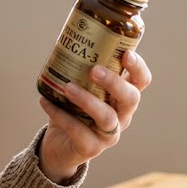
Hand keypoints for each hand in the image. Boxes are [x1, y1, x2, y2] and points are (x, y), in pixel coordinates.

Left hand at [37, 50, 151, 183]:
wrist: (60, 146)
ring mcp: (109, 134)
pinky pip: (79, 132)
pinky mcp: (91, 148)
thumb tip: (66, 39)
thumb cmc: (72, 111)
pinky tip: (45, 102)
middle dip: (114, 82)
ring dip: (87, 100)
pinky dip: (61, 115)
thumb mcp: (79, 88)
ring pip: (107, 118)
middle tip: (94, 70)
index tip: (126, 53)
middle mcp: (122, 116)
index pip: (141, 81)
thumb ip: (78, 69)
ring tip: (68, 87)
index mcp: (122, 97)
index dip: (138, 68)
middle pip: (131, 98)